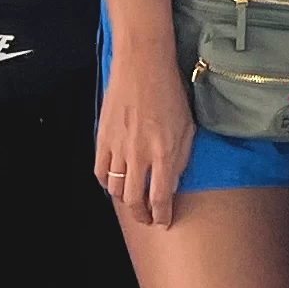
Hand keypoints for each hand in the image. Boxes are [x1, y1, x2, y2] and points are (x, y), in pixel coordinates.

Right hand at [94, 51, 195, 230]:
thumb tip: (173, 182)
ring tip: (133, 202)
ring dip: (125, 201)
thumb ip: (181, 157)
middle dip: (142, 216)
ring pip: (116, 188)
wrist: (143, 66)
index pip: (161, 197)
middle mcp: (139, 154)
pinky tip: (116, 184)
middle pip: (134, 200)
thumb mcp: (188, 126)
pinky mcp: (102, 138)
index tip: (164, 222)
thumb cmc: (169, 92)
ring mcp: (118, 147)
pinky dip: (107, 183)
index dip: (162, 214)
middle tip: (147, 219)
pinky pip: (100, 171)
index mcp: (164, 151)